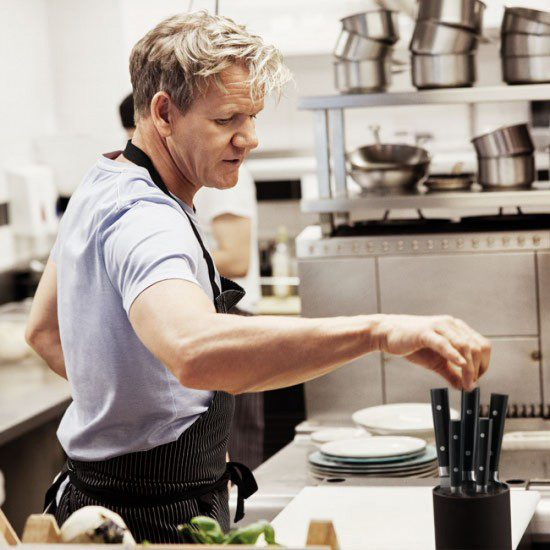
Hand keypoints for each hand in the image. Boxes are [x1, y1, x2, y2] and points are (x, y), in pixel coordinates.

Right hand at [374, 314, 489, 390]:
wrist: (386, 334)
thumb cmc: (410, 344)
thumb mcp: (436, 362)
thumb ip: (451, 373)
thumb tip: (464, 387)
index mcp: (456, 328)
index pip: (482, 346)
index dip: (483, 365)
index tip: (474, 381)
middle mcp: (451, 324)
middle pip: (477, 347)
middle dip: (478, 369)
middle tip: (470, 385)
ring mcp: (439, 326)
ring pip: (465, 346)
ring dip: (469, 368)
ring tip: (465, 383)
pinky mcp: (425, 332)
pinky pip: (444, 343)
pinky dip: (454, 355)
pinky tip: (460, 364)